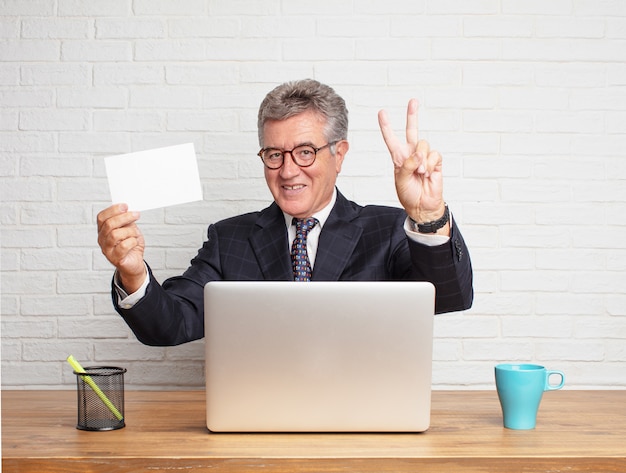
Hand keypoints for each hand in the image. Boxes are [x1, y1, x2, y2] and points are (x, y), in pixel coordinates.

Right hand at [97, 204, 145, 292]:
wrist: (134, 262)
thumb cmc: (131, 245)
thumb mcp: (129, 229)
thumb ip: (126, 220)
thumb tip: (128, 209)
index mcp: (103, 230)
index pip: (101, 217)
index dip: (113, 210)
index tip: (125, 206)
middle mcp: (102, 239)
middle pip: (109, 224)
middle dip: (125, 217)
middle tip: (136, 215)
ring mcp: (107, 250)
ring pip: (115, 235)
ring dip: (130, 231)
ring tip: (135, 234)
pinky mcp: (115, 258)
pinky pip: (123, 246)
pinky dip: (132, 242)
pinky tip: (134, 242)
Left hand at [378, 99, 446, 225]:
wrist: (423, 205)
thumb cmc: (409, 194)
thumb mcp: (400, 180)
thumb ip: (406, 165)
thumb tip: (418, 154)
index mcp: (398, 157)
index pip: (391, 139)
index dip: (386, 126)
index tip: (382, 112)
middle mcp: (411, 154)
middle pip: (412, 130)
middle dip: (412, 115)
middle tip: (413, 101)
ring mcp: (424, 157)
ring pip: (423, 144)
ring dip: (421, 159)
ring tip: (420, 172)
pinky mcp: (435, 162)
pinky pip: (434, 155)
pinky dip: (430, 164)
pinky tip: (428, 173)